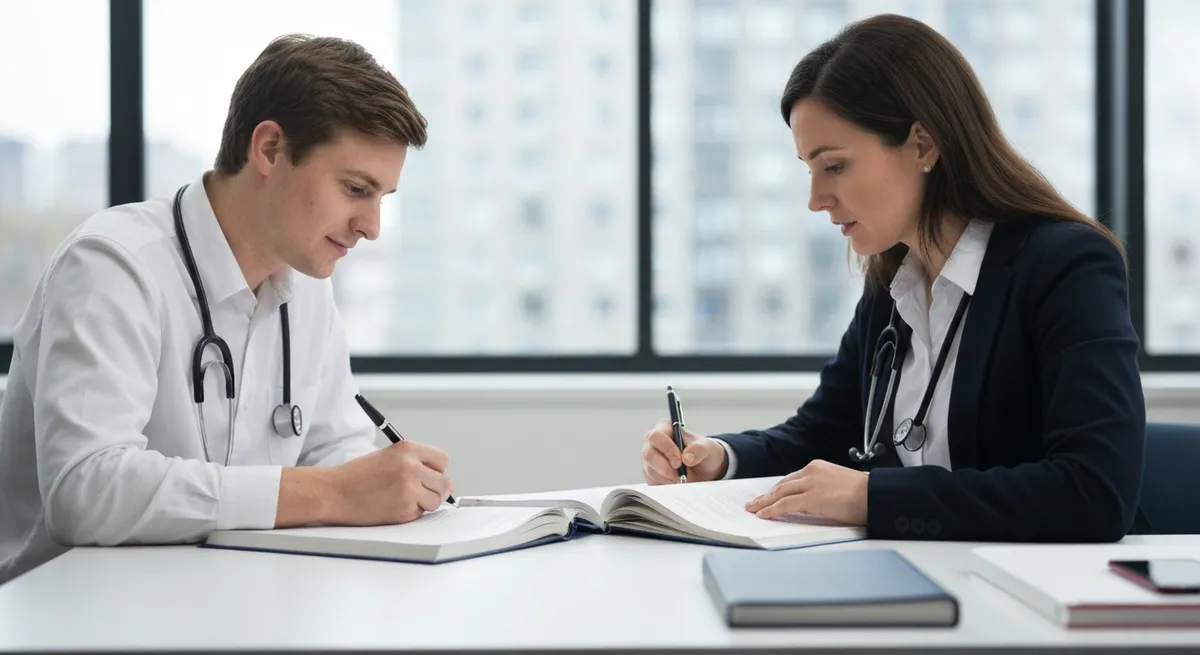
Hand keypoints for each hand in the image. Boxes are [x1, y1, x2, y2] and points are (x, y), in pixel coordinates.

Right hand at [328, 440, 454, 524]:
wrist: (334, 492)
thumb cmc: (357, 476)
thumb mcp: (388, 456)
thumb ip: (415, 463)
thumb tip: (444, 481)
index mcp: (408, 449)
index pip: (442, 460)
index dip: (438, 470)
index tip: (432, 477)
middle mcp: (412, 466)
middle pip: (444, 482)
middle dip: (436, 490)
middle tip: (421, 494)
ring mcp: (409, 488)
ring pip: (436, 500)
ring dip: (425, 504)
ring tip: (404, 500)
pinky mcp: (404, 508)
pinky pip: (420, 513)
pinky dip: (411, 513)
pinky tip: (393, 507)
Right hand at [641, 418, 727, 483]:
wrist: (704, 468)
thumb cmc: (702, 452)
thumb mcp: (707, 448)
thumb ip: (699, 449)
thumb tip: (686, 457)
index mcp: (665, 428)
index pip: (657, 436)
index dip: (667, 449)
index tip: (679, 461)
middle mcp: (653, 442)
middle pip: (649, 454)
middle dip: (665, 468)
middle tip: (680, 475)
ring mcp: (650, 459)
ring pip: (650, 470)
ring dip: (668, 478)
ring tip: (682, 477)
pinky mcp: (650, 474)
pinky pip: (652, 482)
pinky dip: (666, 485)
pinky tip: (676, 482)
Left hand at [744, 460, 867, 525]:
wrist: (876, 494)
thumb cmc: (865, 494)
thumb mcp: (838, 486)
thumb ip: (822, 489)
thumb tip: (812, 502)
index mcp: (818, 467)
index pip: (792, 479)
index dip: (778, 489)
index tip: (769, 495)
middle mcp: (811, 472)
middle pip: (782, 485)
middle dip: (767, 495)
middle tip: (754, 503)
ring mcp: (810, 484)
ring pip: (780, 493)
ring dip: (764, 503)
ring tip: (754, 510)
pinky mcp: (811, 498)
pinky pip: (785, 504)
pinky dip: (772, 510)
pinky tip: (763, 515)